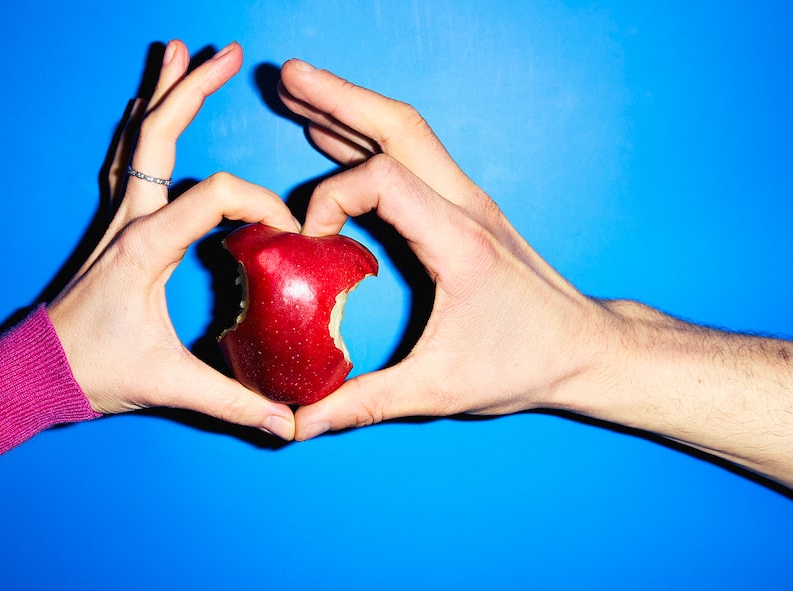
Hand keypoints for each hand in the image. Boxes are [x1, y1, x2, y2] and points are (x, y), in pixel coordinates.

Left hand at [47, 41, 299, 439]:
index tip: (290, 234)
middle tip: (227, 53)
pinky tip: (147, 109)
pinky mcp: (112, 227)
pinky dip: (141, 126)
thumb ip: (231, 400)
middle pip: (160, 134)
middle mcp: (128, 219)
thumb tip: (284, 421)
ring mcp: (115, 218)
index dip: (260, 204)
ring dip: (161, 94)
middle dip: (194, 89)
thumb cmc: (92, 371)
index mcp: (145, 245)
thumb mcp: (167, 383)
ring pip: (136, 138)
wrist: (35, 372)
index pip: (214, 195)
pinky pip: (126, 160)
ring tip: (179, 51)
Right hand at [277, 59, 611, 439]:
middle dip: (337, 97)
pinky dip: (366, 135)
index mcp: (458, 242)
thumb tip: (298, 421)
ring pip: (406, 131)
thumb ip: (364, 403)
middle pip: (397, 126)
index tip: (307, 240)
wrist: (586, 348)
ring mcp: (466, 199)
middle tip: (285, 77)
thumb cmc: (524, 363)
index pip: (382, 180)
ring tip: (296, 87)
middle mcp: (464, 205)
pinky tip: (332, 131)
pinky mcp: (462, 207)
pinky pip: (411, 155)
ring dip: (350, 106)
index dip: (330, 199)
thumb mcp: (439, 390)